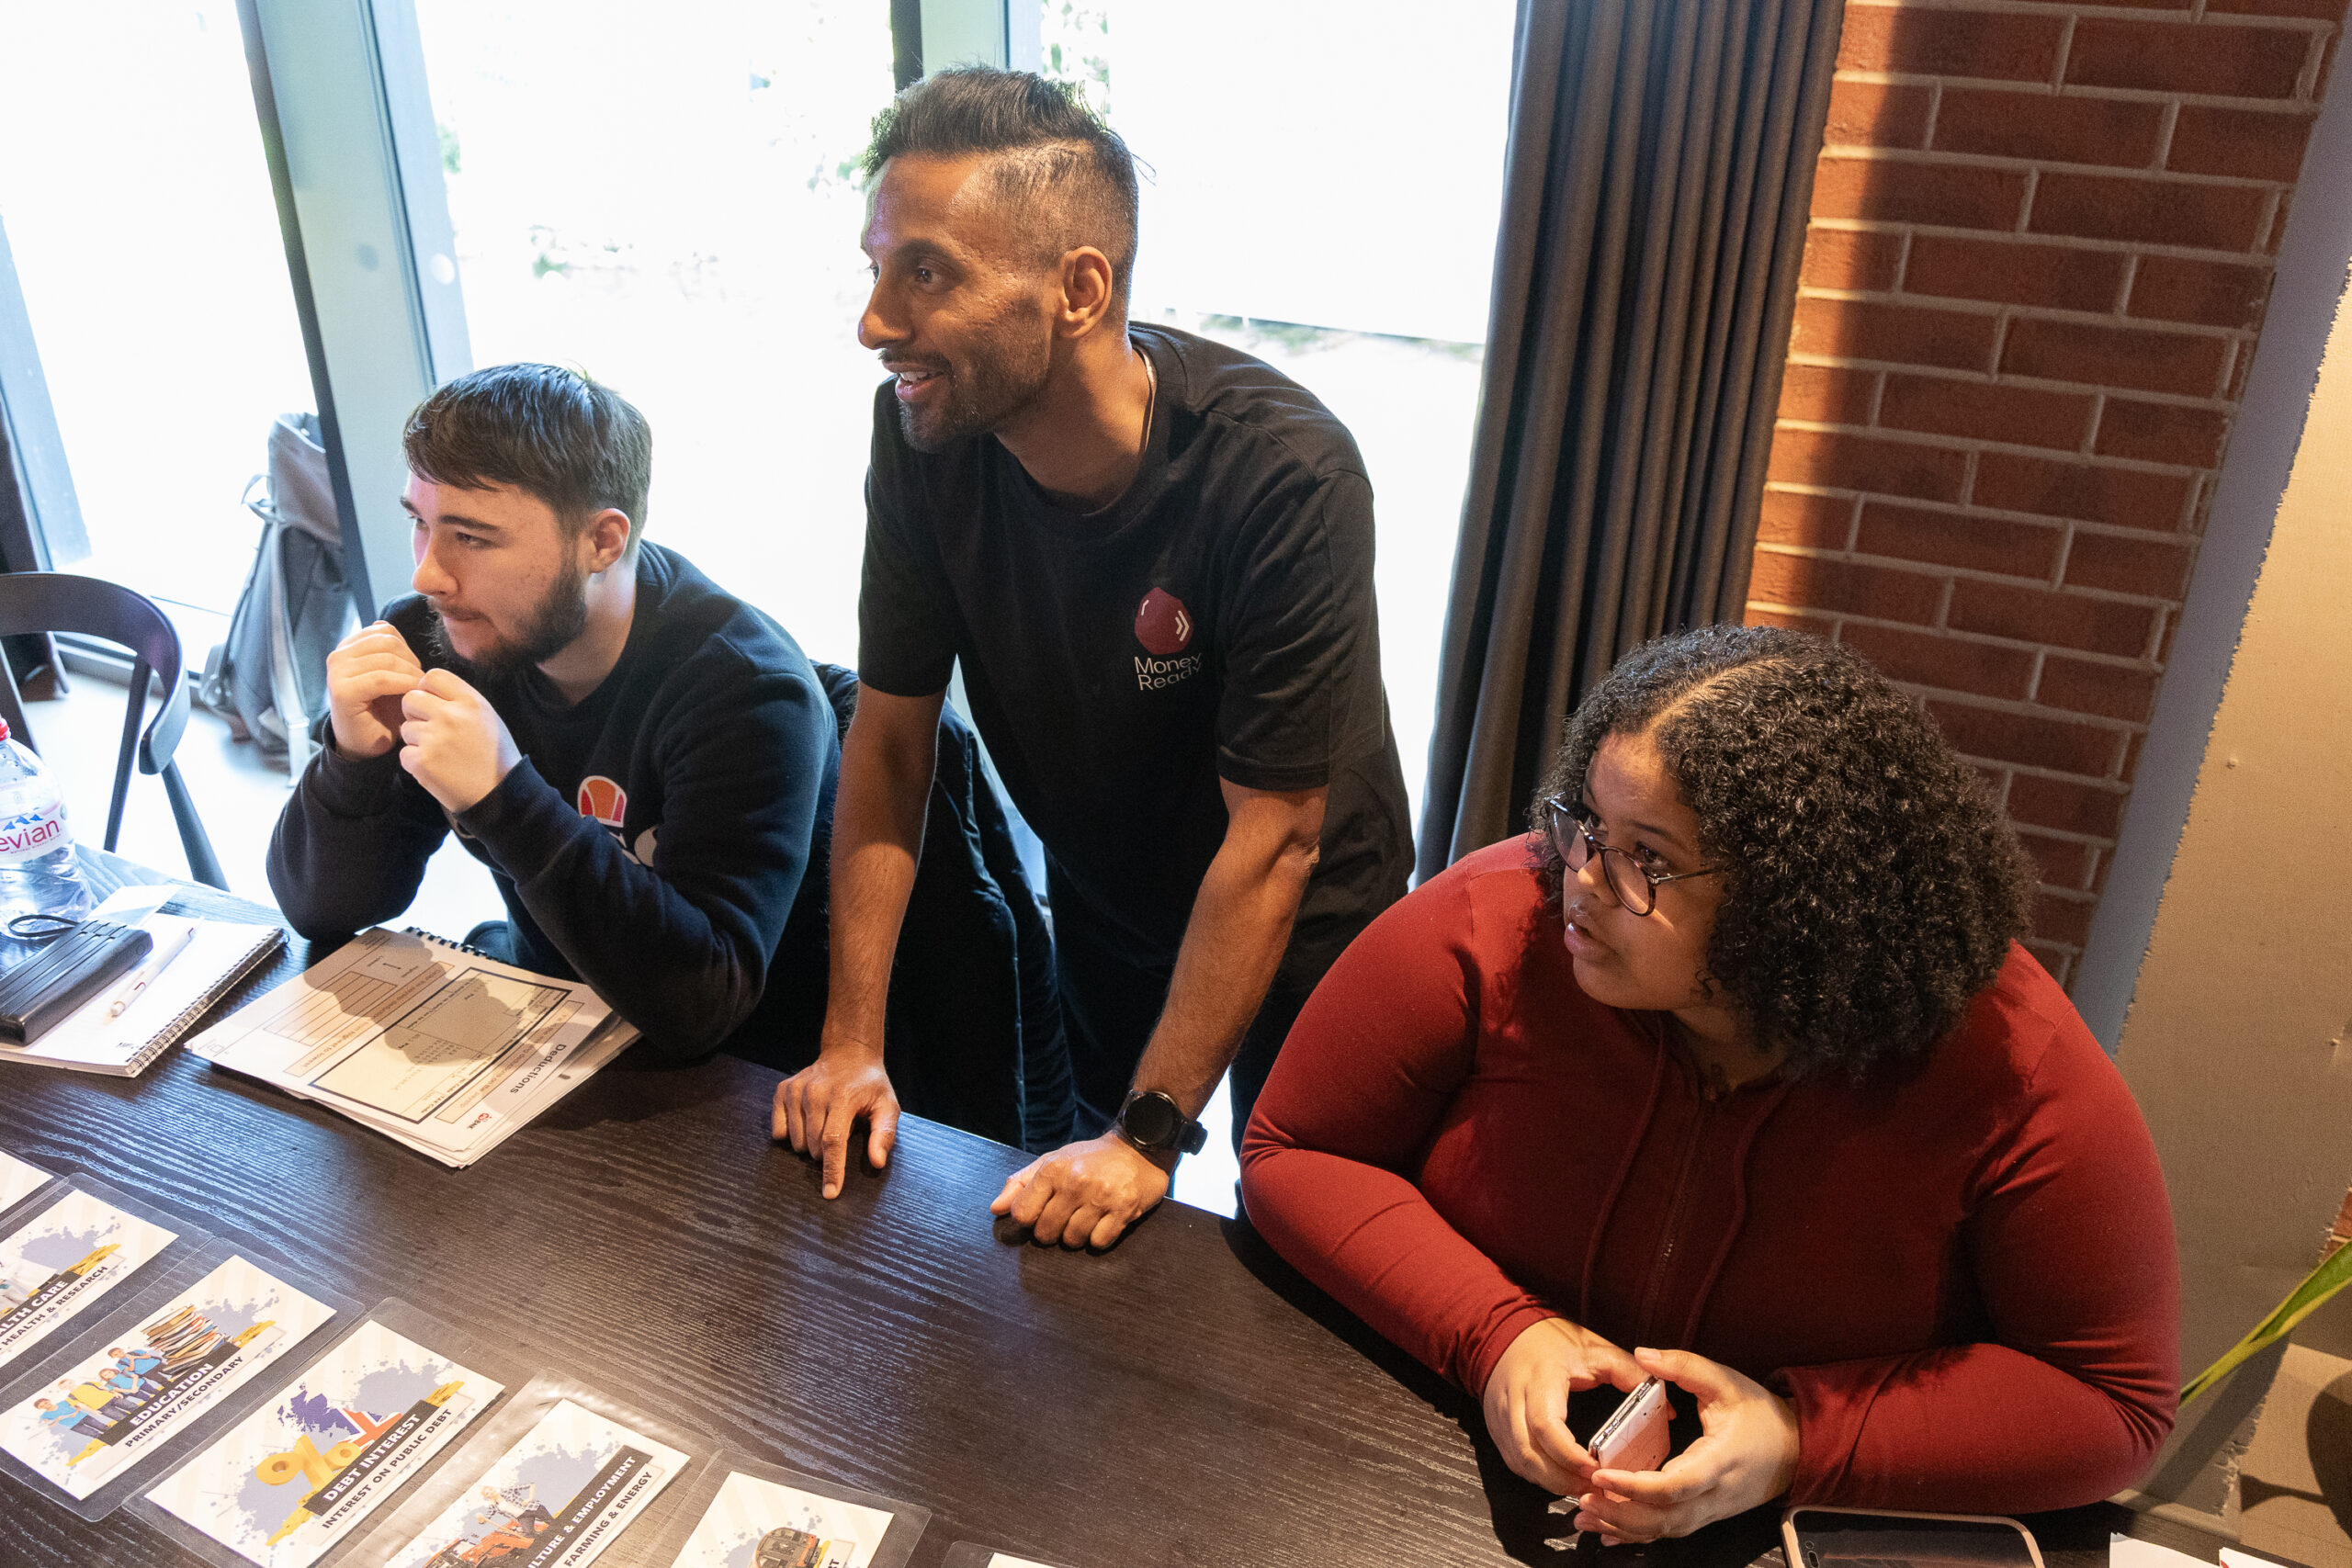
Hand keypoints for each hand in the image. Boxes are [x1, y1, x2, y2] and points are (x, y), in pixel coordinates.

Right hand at [325, 622, 423, 758]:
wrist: (367, 744)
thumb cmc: (382, 709)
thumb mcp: (388, 672)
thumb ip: (387, 649)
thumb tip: (383, 623)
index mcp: (347, 647)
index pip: (385, 631)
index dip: (408, 648)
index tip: (415, 670)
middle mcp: (338, 656)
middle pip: (388, 643)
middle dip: (411, 661)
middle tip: (420, 683)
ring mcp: (336, 673)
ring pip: (387, 659)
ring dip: (410, 675)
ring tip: (417, 691)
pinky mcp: (342, 692)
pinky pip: (381, 679)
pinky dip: (403, 686)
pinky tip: (411, 698)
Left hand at [396, 669, 520, 812]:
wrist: (500, 795)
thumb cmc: (494, 756)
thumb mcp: (487, 717)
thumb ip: (460, 699)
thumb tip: (429, 689)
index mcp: (470, 701)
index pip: (432, 676)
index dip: (428, 689)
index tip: (434, 704)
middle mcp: (451, 715)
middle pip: (410, 698)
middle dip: (415, 713)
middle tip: (431, 729)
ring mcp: (434, 739)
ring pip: (405, 728)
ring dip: (416, 740)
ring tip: (440, 754)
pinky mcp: (422, 762)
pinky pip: (404, 753)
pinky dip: (415, 762)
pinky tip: (436, 768)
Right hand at [772, 1040, 898, 1198]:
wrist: (849, 1052)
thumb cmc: (870, 1084)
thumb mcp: (888, 1106)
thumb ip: (884, 1134)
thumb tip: (877, 1162)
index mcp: (842, 1097)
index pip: (833, 1142)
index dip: (832, 1170)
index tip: (830, 1193)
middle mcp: (815, 1092)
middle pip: (813, 1145)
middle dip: (825, 1154)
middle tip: (839, 1134)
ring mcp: (796, 1090)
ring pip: (796, 1141)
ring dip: (810, 1144)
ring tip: (825, 1124)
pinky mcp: (782, 1090)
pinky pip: (778, 1130)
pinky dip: (791, 1134)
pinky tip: (807, 1120)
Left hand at [988, 1131, 1170, 1248]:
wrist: (1138, 1147)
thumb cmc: (1091, 1157)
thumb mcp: (1052, 1161)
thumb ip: (1021, 1183)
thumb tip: (996, 1209)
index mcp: (1053, 1169)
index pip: (1022, 1213)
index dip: (1028, 1220)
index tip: (1039, 1214)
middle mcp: (1075, 1183)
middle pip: (1046, 1232)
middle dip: (1051, 1231)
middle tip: (1064, 1218)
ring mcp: (1101, 1197)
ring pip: (1072, 1240)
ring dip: (1076, 1236)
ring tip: (1085, 1218)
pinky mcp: (1124, 1209)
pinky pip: (1100, 1242)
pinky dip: (1098, 1238)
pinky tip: (1103, 1222)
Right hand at [1481, 1317, 1646, 1494]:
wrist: (1504, 1333)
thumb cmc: (1549, 1340)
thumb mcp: (1594, 1349)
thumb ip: (1628, 1374)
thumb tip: (1666, 1407)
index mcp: (1539, 1379)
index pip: (1546, 1426)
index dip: (1570, 1455)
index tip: (1597, 1469)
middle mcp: (1513, 1400)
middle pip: (1530, 1454)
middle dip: (1563, 1479)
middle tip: (1595, 1488)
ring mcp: (1500, 1418)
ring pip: (1521, 1464)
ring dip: (1551, 1482)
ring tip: (1583, 1488)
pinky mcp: (1496, 1429)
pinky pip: (1516, 1463)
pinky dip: (1539, 1476)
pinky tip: (1561, 1478)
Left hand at [1573, 1345, 1800, 1542]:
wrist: (1795, 1448)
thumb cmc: (1762, 1417)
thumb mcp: (1726, 1382)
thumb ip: (1683, 1367)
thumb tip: (1644, 1355)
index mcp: (1718, 1462)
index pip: (1675, 1485)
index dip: (1636, 1486)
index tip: (1603, 1474)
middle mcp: (1713, 1495)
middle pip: (1664, 1518)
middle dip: (1620, 1513)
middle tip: (1582, 1499)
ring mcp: (1710, 1510)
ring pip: (1663, 1530)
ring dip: (1622, 1527)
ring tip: (1584, 1515)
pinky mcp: (1704, 1515)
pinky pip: (1668, 1532)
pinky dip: (1636, 1534)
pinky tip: (1607, 1532)